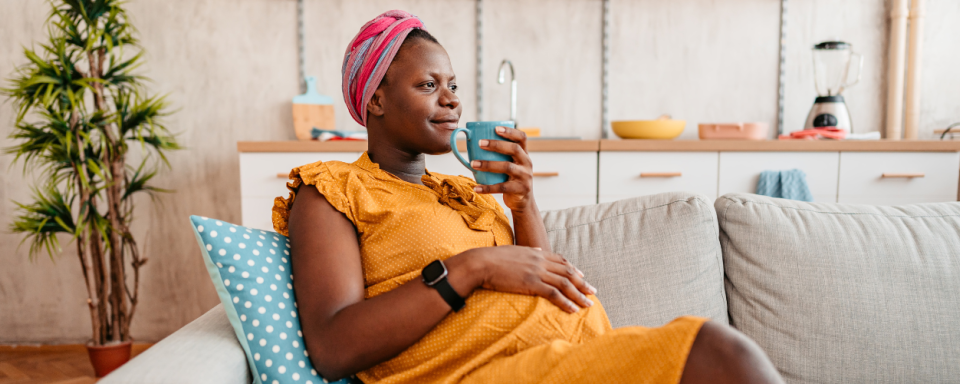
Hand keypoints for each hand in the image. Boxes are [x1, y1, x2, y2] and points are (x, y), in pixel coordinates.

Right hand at [468, 246, 597, 312]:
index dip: (573, 269)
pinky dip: (566, 301)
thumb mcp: (514, 251)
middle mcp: (540, 260)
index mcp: (536, 252)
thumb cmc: (493, 258)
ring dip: (579, 294)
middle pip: (568, 272)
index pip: (561, 260)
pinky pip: (554, 294)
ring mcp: (537, 272)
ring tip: (589, 303)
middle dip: (582, 282)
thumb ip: (528, 252)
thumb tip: (537, 251)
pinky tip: (574, 309)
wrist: (481, 263)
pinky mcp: (531, 284)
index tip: (582, 275)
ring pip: (565, 283)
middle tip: (593, 291)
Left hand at [471, 126, 533, 211]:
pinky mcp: (520, 189)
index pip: (522, 138)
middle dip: (496, 145)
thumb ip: (500, 156)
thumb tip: (473, 146)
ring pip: (507, 167)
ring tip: (473, 163)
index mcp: (524, 154)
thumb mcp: (511, 165)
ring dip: (488, 164)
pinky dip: (487, 188)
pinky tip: (476, 188)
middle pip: (514, 149)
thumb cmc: (511, 179)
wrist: (523, 201)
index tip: (495, 128)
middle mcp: (527, 163)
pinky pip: (502, 187)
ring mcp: (525, 176)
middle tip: (480, 143)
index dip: (510, 131)